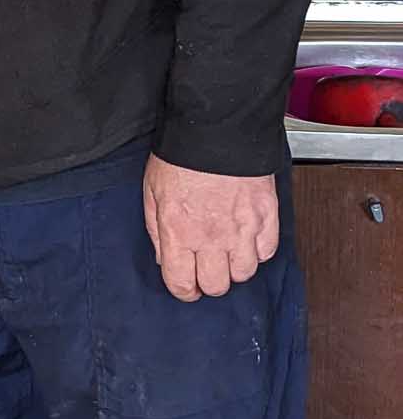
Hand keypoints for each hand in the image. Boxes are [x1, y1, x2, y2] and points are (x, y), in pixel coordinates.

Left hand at [142, 155, 279, 301]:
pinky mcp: (267, 216)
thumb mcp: (152, 193)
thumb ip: (157, 231)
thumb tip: (164, 258)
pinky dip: (258, 250)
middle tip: (207, 268)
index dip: (184, 290)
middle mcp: (212, 237)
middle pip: (217, 286)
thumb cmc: (181, 156)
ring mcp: (243, 228)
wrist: (217, 128)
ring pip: (245, 273)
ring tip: (227, 251)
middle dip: (210, 281)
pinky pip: (267, 251)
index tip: (186, 286)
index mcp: (179, 232)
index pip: (182, 283)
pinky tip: (247, 237)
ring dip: (235, 267)